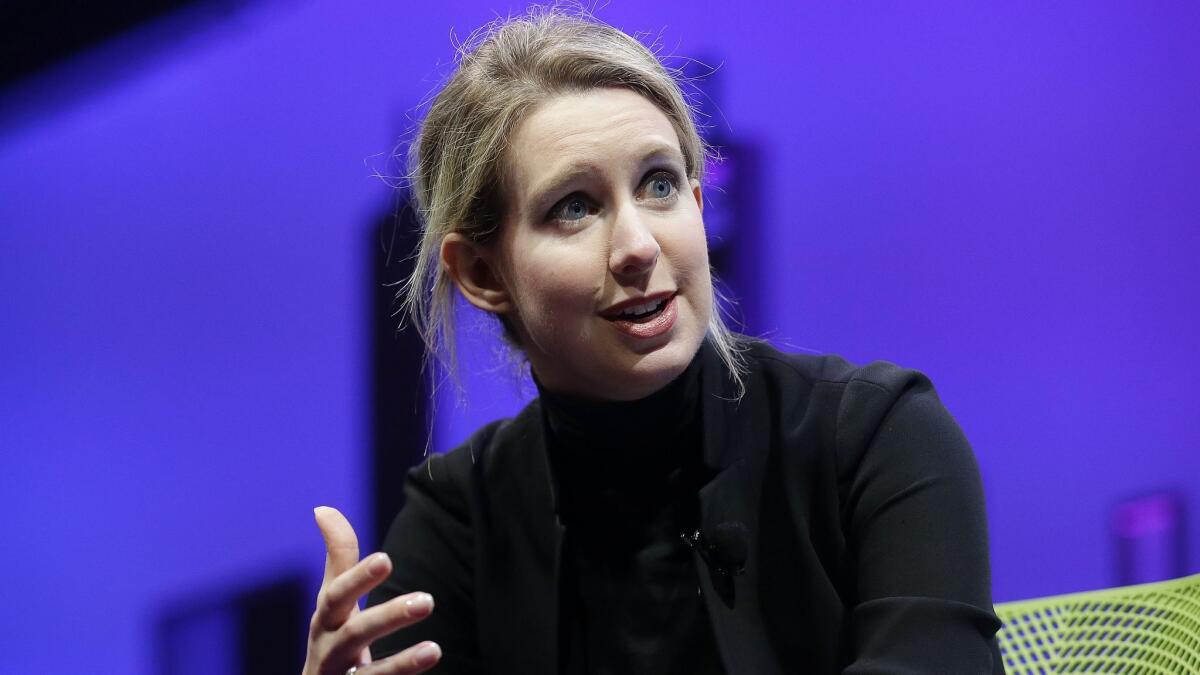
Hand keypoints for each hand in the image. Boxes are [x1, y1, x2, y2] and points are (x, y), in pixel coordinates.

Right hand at [302, 506, 441, 674]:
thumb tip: (323, 508)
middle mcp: (329, 651)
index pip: (337, 595)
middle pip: (356, 634)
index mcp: (325, 620)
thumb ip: (337, 558)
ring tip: (434, 650)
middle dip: (389, 617)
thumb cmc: (331, 637)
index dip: (358, 578)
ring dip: (401, 664)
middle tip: (428, 600)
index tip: (386, 559)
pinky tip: (429, 663)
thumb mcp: (332, 600)